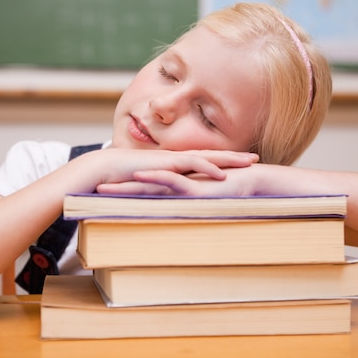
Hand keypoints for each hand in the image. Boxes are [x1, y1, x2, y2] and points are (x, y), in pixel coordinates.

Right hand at [82, 148, 257, 190]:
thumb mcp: (147, 186)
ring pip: (206, 157)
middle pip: (211, 156)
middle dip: (233, 157)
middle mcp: (176, 160)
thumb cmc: (121, 178)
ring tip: (249, 162)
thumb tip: (169, 200)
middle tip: (254, 159)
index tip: (239, 164)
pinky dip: (207, 168)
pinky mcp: (165, 165)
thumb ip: (160, 190)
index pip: (202, 162)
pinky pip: (190, 166)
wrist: (102, 169)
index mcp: (174, 164)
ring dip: (228, 159)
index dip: (221, 162)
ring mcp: (172, 160)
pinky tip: (223, 174)